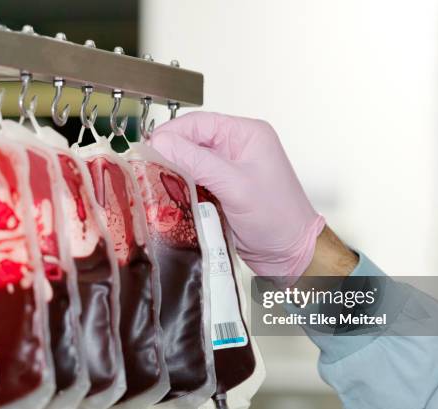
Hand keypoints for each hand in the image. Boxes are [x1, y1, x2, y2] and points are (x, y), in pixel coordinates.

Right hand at [149, 112, 325, 277]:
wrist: (291, 255)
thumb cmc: (278, 218)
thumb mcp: (235, 186)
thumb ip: (198, 163)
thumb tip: (162, 142)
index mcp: (246, 135)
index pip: (198, 123)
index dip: (171, 134)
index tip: (148, 149)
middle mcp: (236, 148)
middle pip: (191, 143)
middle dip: (169, 155)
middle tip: (146, 169)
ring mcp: (229, 171)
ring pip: (190, 165)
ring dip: (174, 175)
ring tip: (153, 183)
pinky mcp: (222, 192)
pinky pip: (194, 185)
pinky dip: (182, 191)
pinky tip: (170, 198)